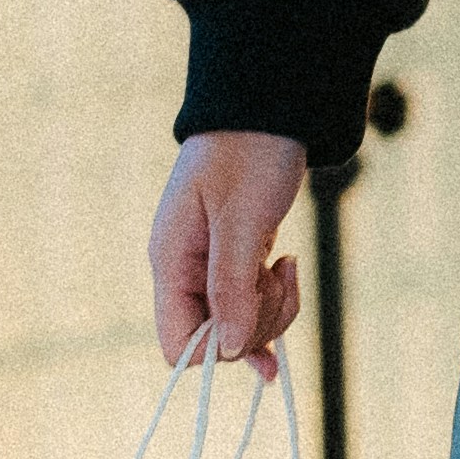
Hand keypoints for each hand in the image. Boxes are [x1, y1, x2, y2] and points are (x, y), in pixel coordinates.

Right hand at [148, 131, 309, 374]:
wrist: (269, 109)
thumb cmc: (250, 152)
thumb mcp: (242, 217)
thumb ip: (232, 285)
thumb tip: (232, 349)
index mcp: (171, 260)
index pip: (178, 342)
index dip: (218, 347)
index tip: (254, 317)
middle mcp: (185, 270)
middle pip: (216, 340)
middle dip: (258, 322)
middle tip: (279, 275)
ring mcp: (209, 266)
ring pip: (241, 324)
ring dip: (273, 307)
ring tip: (287, 263)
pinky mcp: (235, 260)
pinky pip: (253, 303)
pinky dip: (275, 300)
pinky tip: (289, 279)